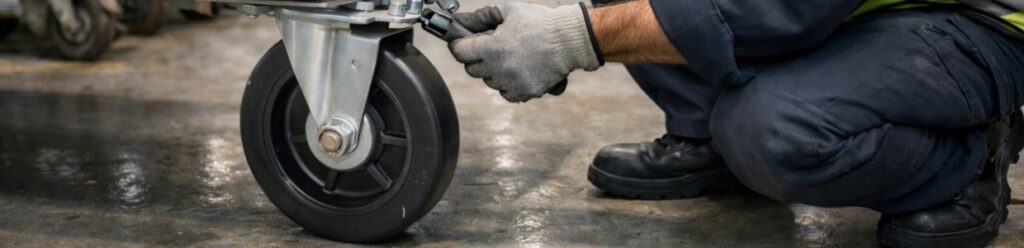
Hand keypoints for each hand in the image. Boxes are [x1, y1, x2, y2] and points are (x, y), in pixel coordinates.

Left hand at [449, 2, 601, 101]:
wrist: (570, 40)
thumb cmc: (539, 22)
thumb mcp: (508, 11)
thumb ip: (480, 17)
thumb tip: (457, 21)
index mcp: (492, 48)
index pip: (460, 52)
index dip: (460, 45)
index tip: (465, 41)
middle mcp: (499, 69)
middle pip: (472, 69)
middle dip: (477, 57)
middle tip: (491, 47)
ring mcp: (513, 83)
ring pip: (489, 82)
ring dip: (493, 71)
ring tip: (510, 56)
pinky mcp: (526, 92)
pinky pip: (506, 93)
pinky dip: (508, 84)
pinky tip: (519, 69)